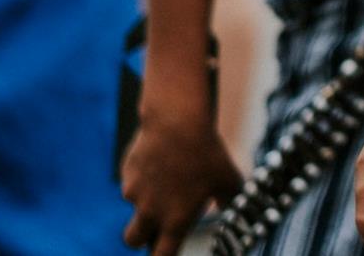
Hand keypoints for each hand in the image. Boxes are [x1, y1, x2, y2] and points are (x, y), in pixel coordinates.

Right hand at [121, 111, 242, 255]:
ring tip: (168, 176)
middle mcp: (150, 212)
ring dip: (145, 200)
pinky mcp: (126, 174)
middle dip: (141, 238)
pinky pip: (133, 182)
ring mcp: (134, 193)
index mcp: (175, 220)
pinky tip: (160, 158)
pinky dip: (143, 177)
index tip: (165, 254)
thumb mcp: (228, 179)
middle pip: (133, 241)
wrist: (178, 121)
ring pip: (135, 205)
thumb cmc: (207, 152)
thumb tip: (237, 211)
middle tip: (155, 226)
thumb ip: (231, 201)